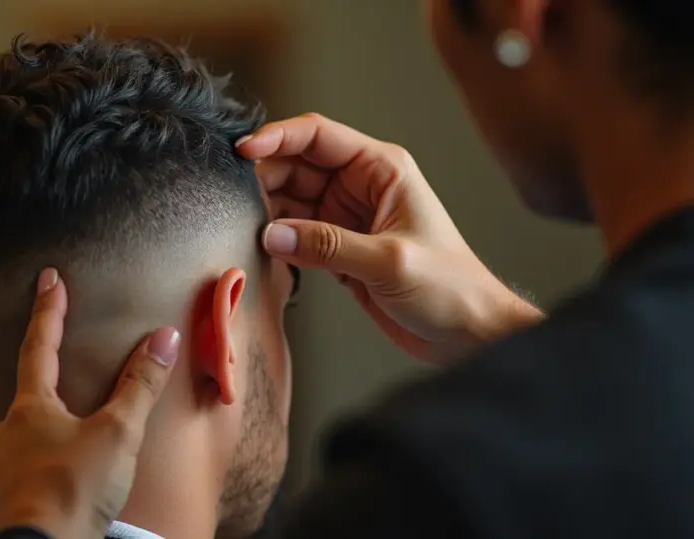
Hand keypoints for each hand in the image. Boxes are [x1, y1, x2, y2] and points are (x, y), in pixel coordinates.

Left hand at [0, 268, 180, 538]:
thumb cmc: (74, 493)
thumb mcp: (118, 435)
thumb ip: (139, 386)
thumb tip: (163, 338)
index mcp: (31, 411)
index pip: (38, 347)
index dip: (47, 311)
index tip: (48, 280)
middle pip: (24, 407)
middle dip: (44, 405)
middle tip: (66, 414)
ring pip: (11, 453)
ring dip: (32, 455)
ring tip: (59, 472)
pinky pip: (1, 492)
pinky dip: (20, 491)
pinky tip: (38, 502)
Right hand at [237, 113, 541, 361]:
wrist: (466, 333)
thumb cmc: (450, 288)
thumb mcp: (388, 261)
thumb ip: (328, 246)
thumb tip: (273, 234)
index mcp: (381, 169)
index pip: (318, 136)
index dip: (277, 137)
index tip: (244, 151)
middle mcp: (360, 187)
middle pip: (296, 165)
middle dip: (265, 176)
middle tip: (235, 196)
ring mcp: (346, 217)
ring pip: (290, 199)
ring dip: (266, 209)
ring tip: (243, 224)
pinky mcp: (337, 249)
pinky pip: (295, 233)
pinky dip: (276, 239)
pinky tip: (261, 247)